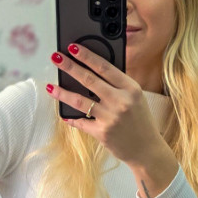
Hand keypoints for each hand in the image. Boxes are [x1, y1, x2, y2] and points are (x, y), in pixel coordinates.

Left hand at [48, 44, 164, 166]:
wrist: (147, 150)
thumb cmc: (140, 121)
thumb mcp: (136, 98)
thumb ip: (118, 85)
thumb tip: (93, 71)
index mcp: (130, 88)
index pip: (105, 67)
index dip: (87, 56)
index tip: (72, 47)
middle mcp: (120, 101)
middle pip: (89, 80)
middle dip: (69, 67)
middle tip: (56, 58)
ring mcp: (110, 117)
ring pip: (80, 101)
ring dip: (62, 93)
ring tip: (50, 86)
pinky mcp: (102, 133)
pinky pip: (81, 122)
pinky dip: (71, 118)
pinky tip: (63, 114)